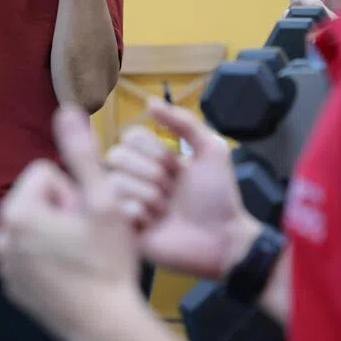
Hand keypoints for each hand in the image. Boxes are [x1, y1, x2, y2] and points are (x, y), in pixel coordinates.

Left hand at [0, 105, 147, 340]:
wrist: (105, 324)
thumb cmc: (106, 263)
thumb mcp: (102, 202)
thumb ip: (82, 154)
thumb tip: (67, 110)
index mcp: (18, 210)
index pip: (46, 173)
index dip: (74, 191)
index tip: (86, 217)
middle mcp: (1, 235)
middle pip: (38, 198)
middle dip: (64, 210)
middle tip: (86, 237)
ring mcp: (4, 263)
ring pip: (36, 225)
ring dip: (57, 233)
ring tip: (80, 255)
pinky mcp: (12, 284)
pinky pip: (31, 253)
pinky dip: (49, 257)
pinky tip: (71, 273)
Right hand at [103, 100, 259, 279]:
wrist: (224, 239)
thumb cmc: (218, 197)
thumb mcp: (210, 150)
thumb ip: (184, 122)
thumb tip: (150, 101)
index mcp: (149, 159)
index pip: (129, 136)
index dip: (154, 151)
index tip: (177, 168)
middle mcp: (134, 178)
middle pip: (116, 156)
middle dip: (152, 174)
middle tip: (172, 192)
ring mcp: (126, 203)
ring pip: (116, 182)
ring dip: (150, 196)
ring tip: (166, 211)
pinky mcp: (124, 228)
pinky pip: (117, 208)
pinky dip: (141, 215)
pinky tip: (155, 225)